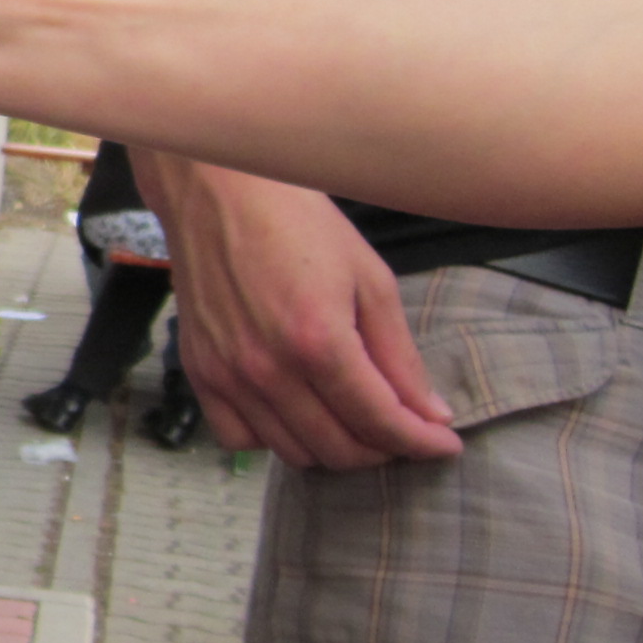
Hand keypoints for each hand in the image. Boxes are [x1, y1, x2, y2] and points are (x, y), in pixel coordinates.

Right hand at [143, 158, 460, 468]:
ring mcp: (229, 375)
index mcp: (319, 341)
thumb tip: (430, 412)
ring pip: (293, 452)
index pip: (381, 421)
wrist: (218, 189)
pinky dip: (273, 438)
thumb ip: (399, 354)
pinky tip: (294, 411)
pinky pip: (239, 438)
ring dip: (333, 447)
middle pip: (340, 449)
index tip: (443, 442)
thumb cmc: (297, 221)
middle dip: (383, 448)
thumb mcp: (369, 278)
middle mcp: (269, 369)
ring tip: (353, 419)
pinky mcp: (199, 372)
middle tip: (402, 427)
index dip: (421, 442)